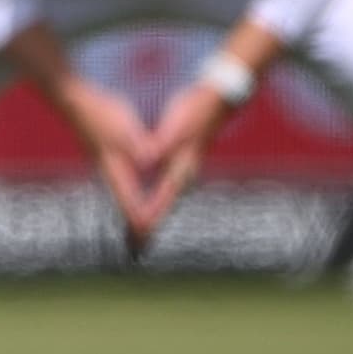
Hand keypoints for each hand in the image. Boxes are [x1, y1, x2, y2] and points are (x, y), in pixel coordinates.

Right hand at [51, 75, 157, 246]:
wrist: (73, 99)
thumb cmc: (100, 112)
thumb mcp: (122, 128)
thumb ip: (137, 145)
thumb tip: (149, 160)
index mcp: (114, 167)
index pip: (129, 200)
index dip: (140, 218)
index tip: (146, 238)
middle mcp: (109, 170)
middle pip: (124, 204)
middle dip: (133, 225)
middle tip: (139, 249)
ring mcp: (106, 164)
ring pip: (122, 196)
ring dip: (130, 213)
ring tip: (138, 231)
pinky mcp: (107, 157)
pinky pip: (121, 186)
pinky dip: (128, 198)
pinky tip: (132, 197)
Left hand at [133, 80, 236, 252]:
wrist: (219, 101)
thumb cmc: (198, 110)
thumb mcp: (178, 127)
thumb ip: (162, 144)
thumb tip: (147, 159)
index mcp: (182, 168)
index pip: (162, 199)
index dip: (148, 218)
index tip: (137, 238)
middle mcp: (184, 175)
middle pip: (163, 208)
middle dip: (148, 228)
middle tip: (132, 252)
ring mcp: (183, 172)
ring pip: (163, 202)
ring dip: (151, 219)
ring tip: (136, 240)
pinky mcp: (179, 166)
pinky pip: (163, 192)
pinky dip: (154, 205)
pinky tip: (145, 210)